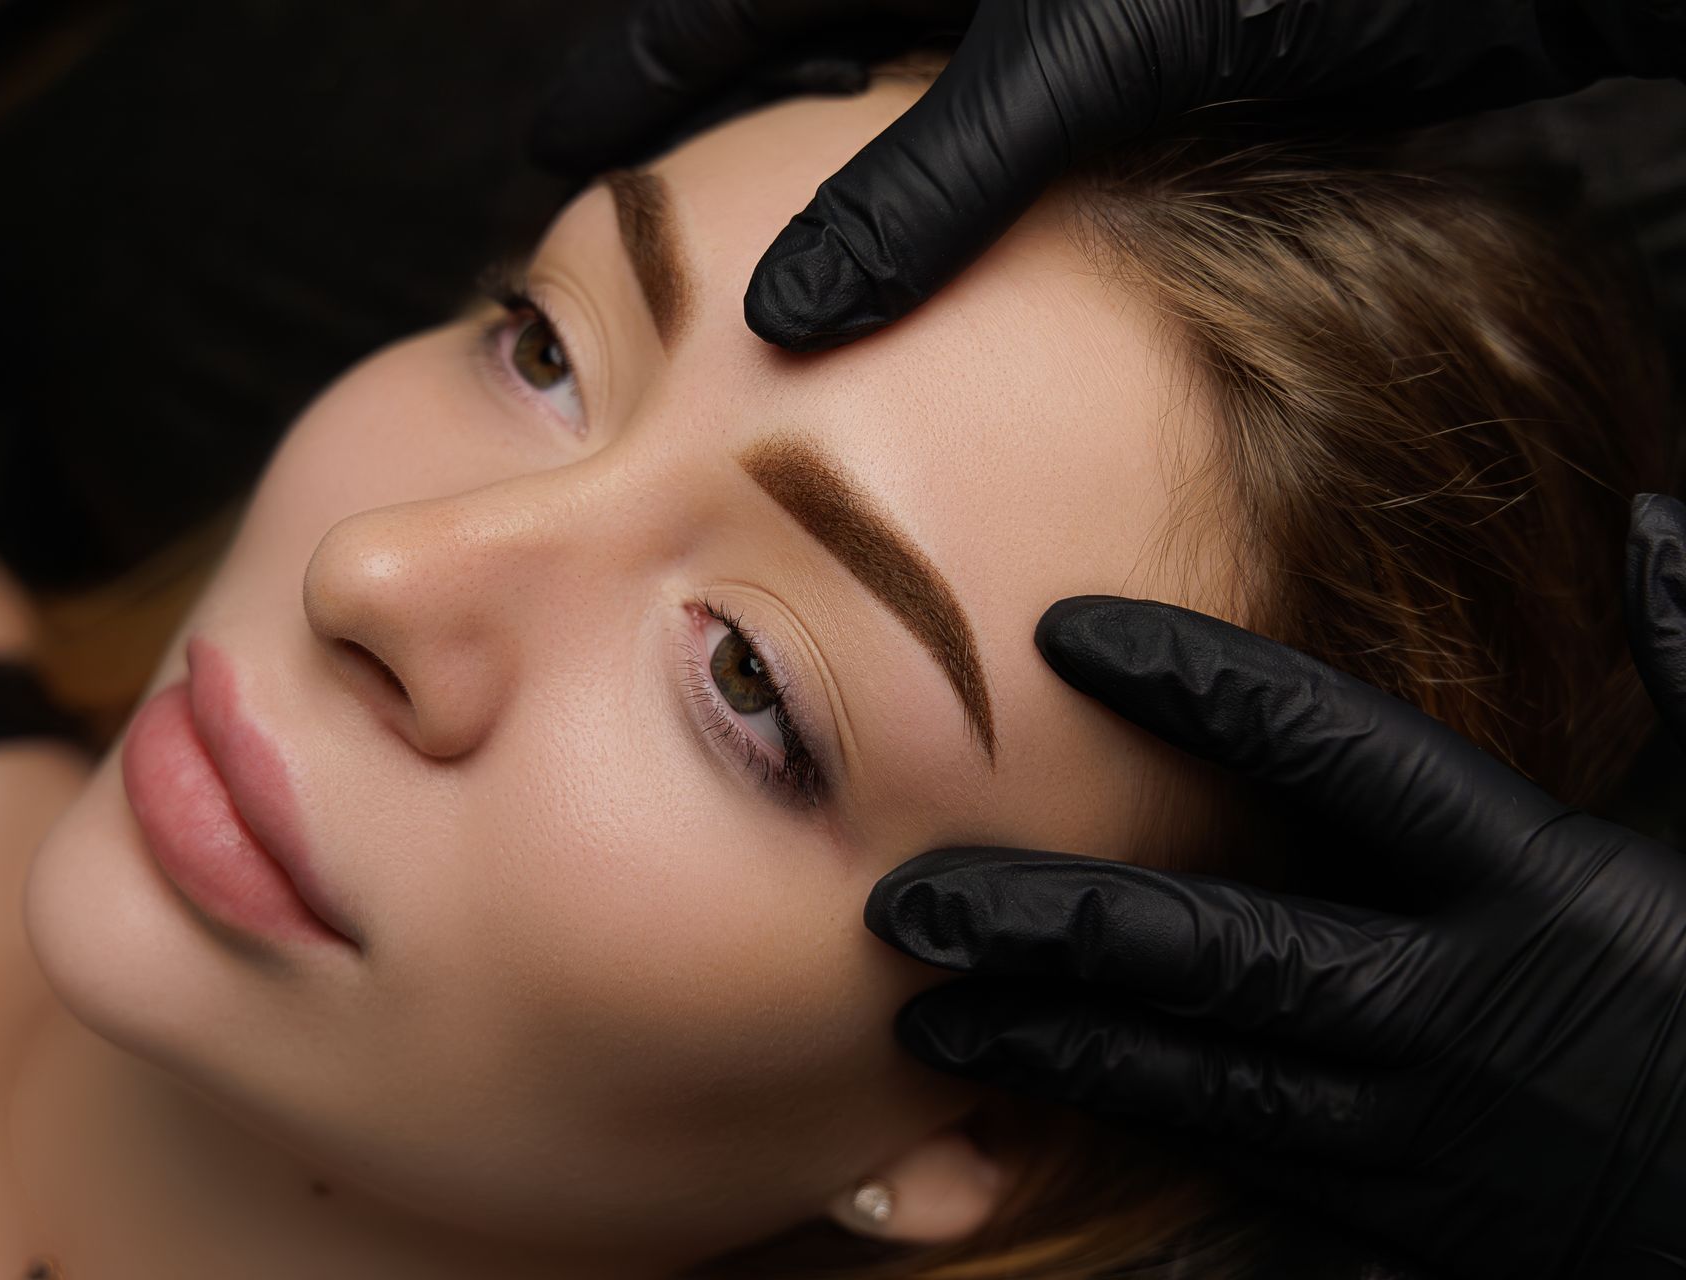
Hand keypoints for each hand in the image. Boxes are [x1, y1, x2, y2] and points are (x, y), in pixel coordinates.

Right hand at [531, 0, 1680, 351]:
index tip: (554, 139)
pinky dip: (952, 208)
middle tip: (635, 216)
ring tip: (757, 264)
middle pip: (804, 39)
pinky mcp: (1129, 63)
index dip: (640, 66)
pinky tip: (929, 270)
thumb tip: (788, 312)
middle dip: (720, 124)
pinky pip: (999, 142)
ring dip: (835, 181)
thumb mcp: (1083, 53)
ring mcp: (1052, 15)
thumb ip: (931, 178)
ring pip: (900, 101)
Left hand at [864, 493, 1685, 1278]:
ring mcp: (1419, 1125)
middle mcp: (1451, 1005)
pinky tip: (1032, 1093)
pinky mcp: (1405, 1211)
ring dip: (1051, 1043)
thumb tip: (1659, 527)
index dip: (1194, 688)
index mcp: (1532, 882)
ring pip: (1196, 1079)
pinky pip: (1241, 1161)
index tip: (1067, 634)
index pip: (1333, 755)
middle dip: (1051, 925)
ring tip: (923, 1011)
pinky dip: (1132, 1122)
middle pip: (1214, 950)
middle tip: (909, 900)